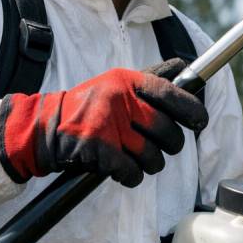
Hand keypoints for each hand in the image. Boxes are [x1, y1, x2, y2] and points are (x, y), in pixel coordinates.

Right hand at [0, 58, 206, 186]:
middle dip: (171, 145)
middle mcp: (119, 99)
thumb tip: (183, 65)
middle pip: (166, 130)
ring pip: (153, 155)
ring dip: (151, 164)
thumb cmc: (86, 108)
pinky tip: (123, 171)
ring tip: (140, 160)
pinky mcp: (98, 150)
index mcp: (126, 80)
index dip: (192, 109)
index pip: (170, 92)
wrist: (42, 129)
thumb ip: (150, 77)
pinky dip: (131, 177)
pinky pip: (132, 172)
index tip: (200, 122)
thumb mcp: (116, 84)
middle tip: (165, 148)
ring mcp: (108, 125)